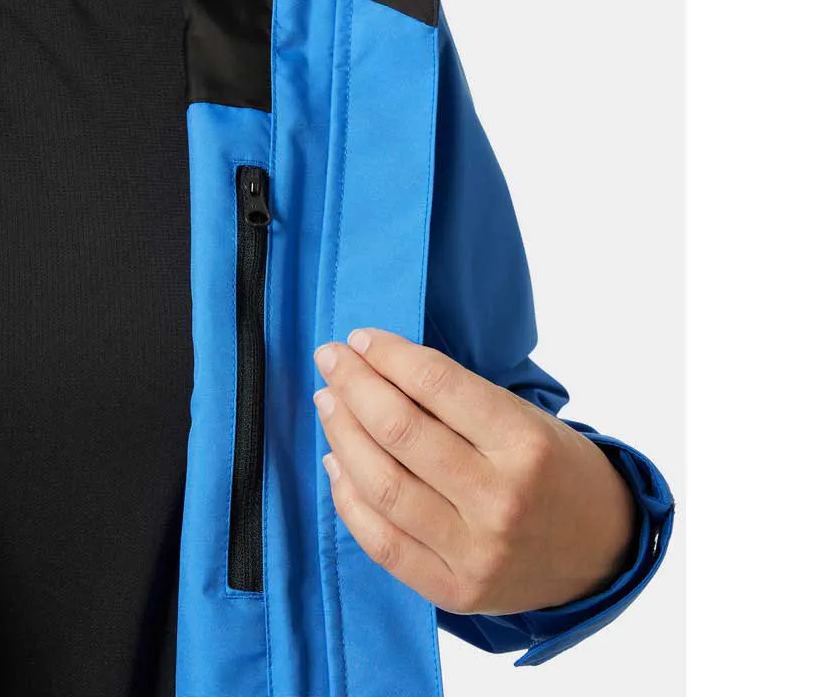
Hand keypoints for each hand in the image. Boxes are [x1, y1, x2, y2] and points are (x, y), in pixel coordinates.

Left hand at [312, 327, 636, 615]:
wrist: (603, 551)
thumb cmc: (556, 470)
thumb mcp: (526, 419)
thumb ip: (458, 400)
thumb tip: (378, 367)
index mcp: (525, 443)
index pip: (437, 384)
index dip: (389, 355)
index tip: (360, 338)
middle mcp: (500, 499)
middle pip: (400, 432)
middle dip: (355, 386)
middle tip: (330, 359)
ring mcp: (476, 552)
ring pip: (382, 486)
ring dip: (342, 436)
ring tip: (328, 403)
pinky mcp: (455, 591)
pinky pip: (382, 543)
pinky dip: (348, 499)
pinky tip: (336, 463)